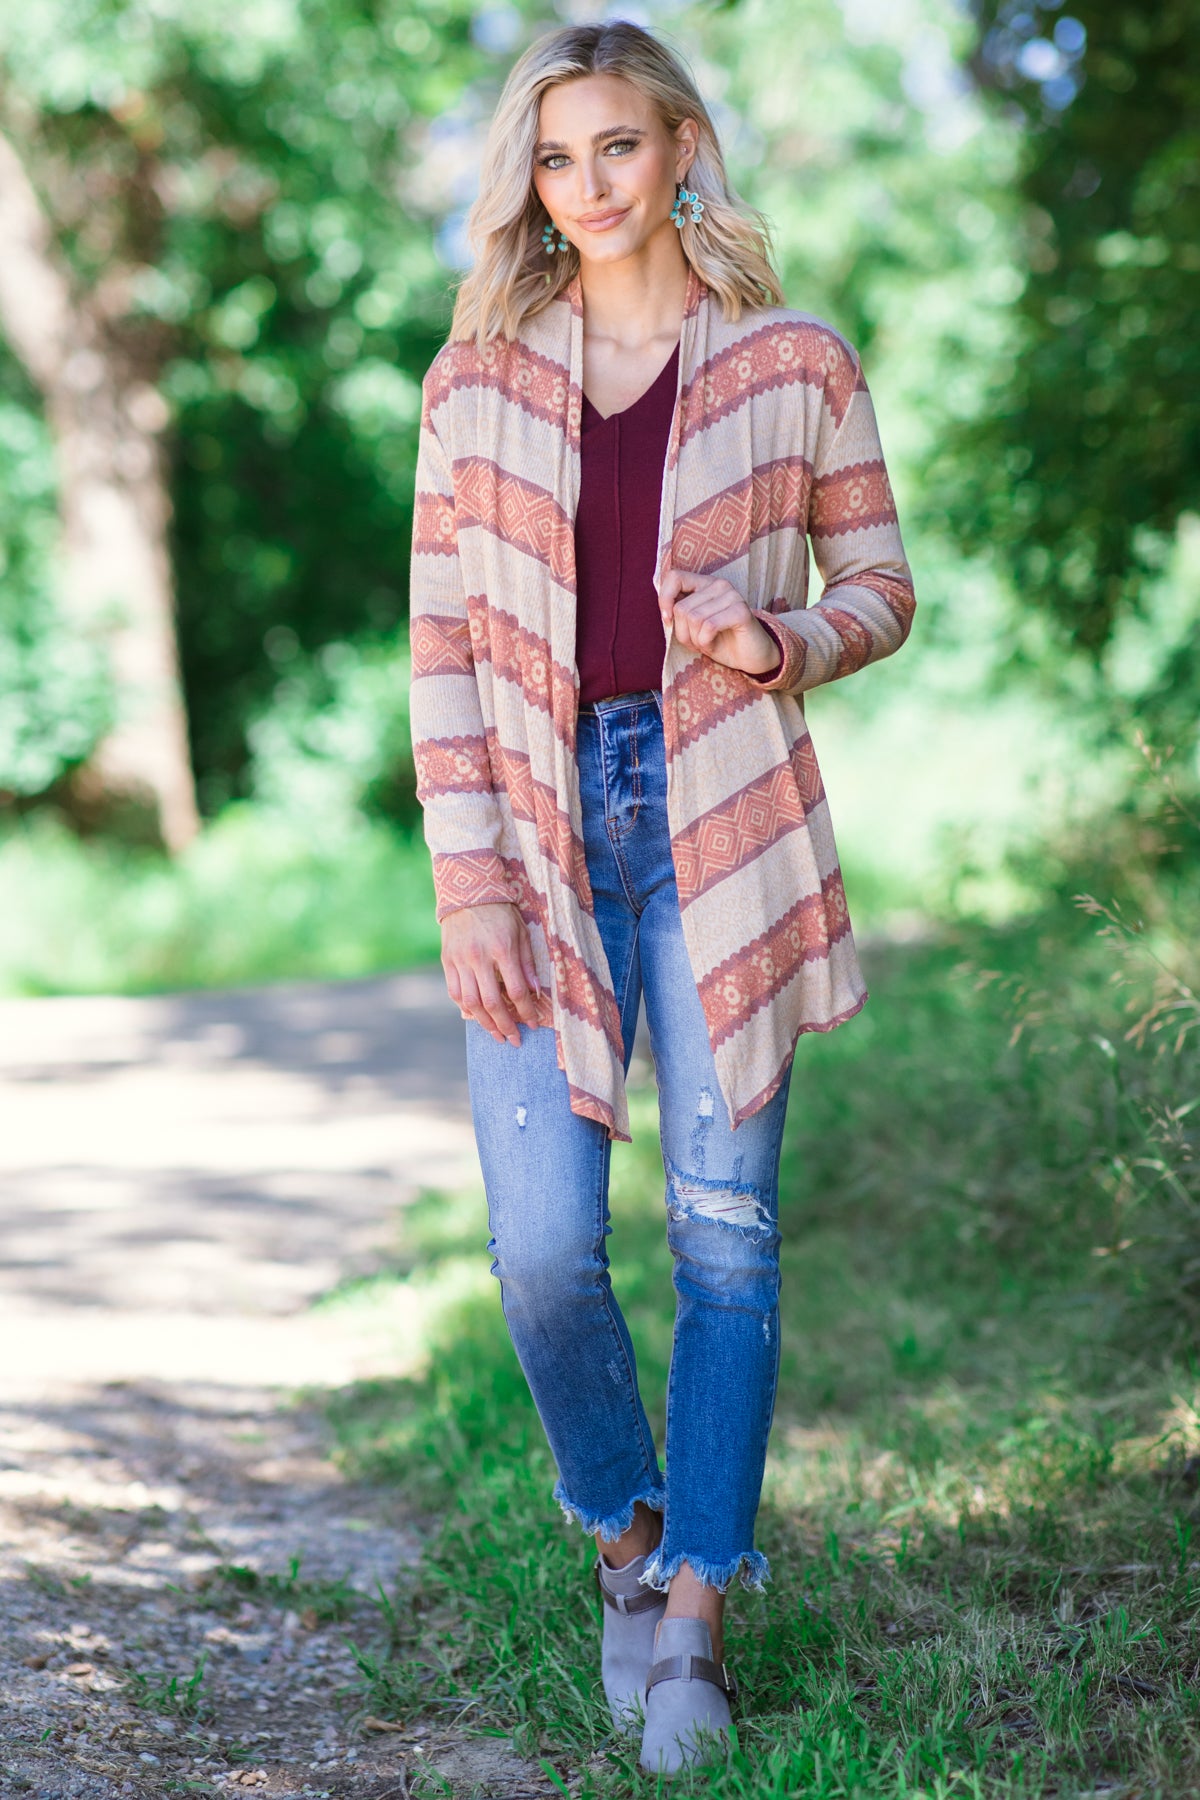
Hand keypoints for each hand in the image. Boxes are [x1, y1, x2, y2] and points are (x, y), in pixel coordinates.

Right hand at [440, 902, 548, 1046]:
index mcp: (502, 949)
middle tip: (513, 1040)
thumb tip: (536, 992)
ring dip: (484, 1023)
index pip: (515, 990)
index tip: (532, 1023)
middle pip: (491, 1002)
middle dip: (504, 1025)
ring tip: (496, 1034)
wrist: (468, 892)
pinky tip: (476, 1017)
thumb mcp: (521, 932)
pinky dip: (465, 1008)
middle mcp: (478, 957)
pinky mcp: (447, 960)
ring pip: (470, 1002)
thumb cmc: (501, 912)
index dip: (525, 1010)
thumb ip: (527, 963)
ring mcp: (459, 960)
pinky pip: (454, 991)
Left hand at [659, 567, 779, 675]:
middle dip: (683, 633)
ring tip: (708, 644)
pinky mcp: (741, 611)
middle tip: (698, 642)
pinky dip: (706, 643)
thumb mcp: (693, 627)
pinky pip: (709, 627)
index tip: (668, 620)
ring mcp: (732, 596)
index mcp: (705, 584)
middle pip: (681, 608)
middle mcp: (719, 585)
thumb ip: (679, 614)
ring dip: (696, 640)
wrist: (750, 658)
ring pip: (694, 618)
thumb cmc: (720, 641)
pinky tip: (714, 646)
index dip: (664, 599)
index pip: (674, 577)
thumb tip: (665, 612)